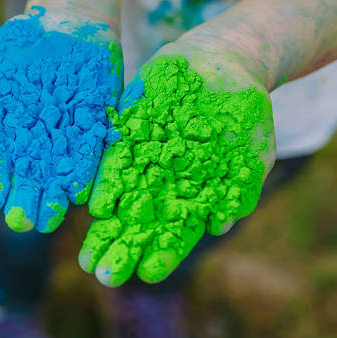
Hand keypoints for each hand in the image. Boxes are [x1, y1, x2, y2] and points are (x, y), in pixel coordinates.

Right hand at [0, 6, 122, 232]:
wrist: (66, 25)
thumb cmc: (20, 44)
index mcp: (3, 132)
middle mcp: (32, 143)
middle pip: (26, 179)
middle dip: (23, 202)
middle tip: (21, 222)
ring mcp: (63, 140)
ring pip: (56, 178)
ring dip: (52, 201)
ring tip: (49, 221)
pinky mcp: (94, 132)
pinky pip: (90, 160)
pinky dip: (85, 179)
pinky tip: (80, 196)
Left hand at [80, 40, 275, 286]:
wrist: (220, 62)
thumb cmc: (241, 112)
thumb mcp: (250, 151)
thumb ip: (239, 190)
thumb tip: (220, 226)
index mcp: (190, 196)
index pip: (173, 234)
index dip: (161, 255)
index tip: (148, 275)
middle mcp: (161, 184)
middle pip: (138, 226)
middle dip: (121, 251)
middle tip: (104, 275)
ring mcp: (139, 161)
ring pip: (118, 205)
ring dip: (103, 232)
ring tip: (86, 260)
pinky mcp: (124, 136)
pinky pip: (111, 166)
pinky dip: (104, 188)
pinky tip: (95, 208)